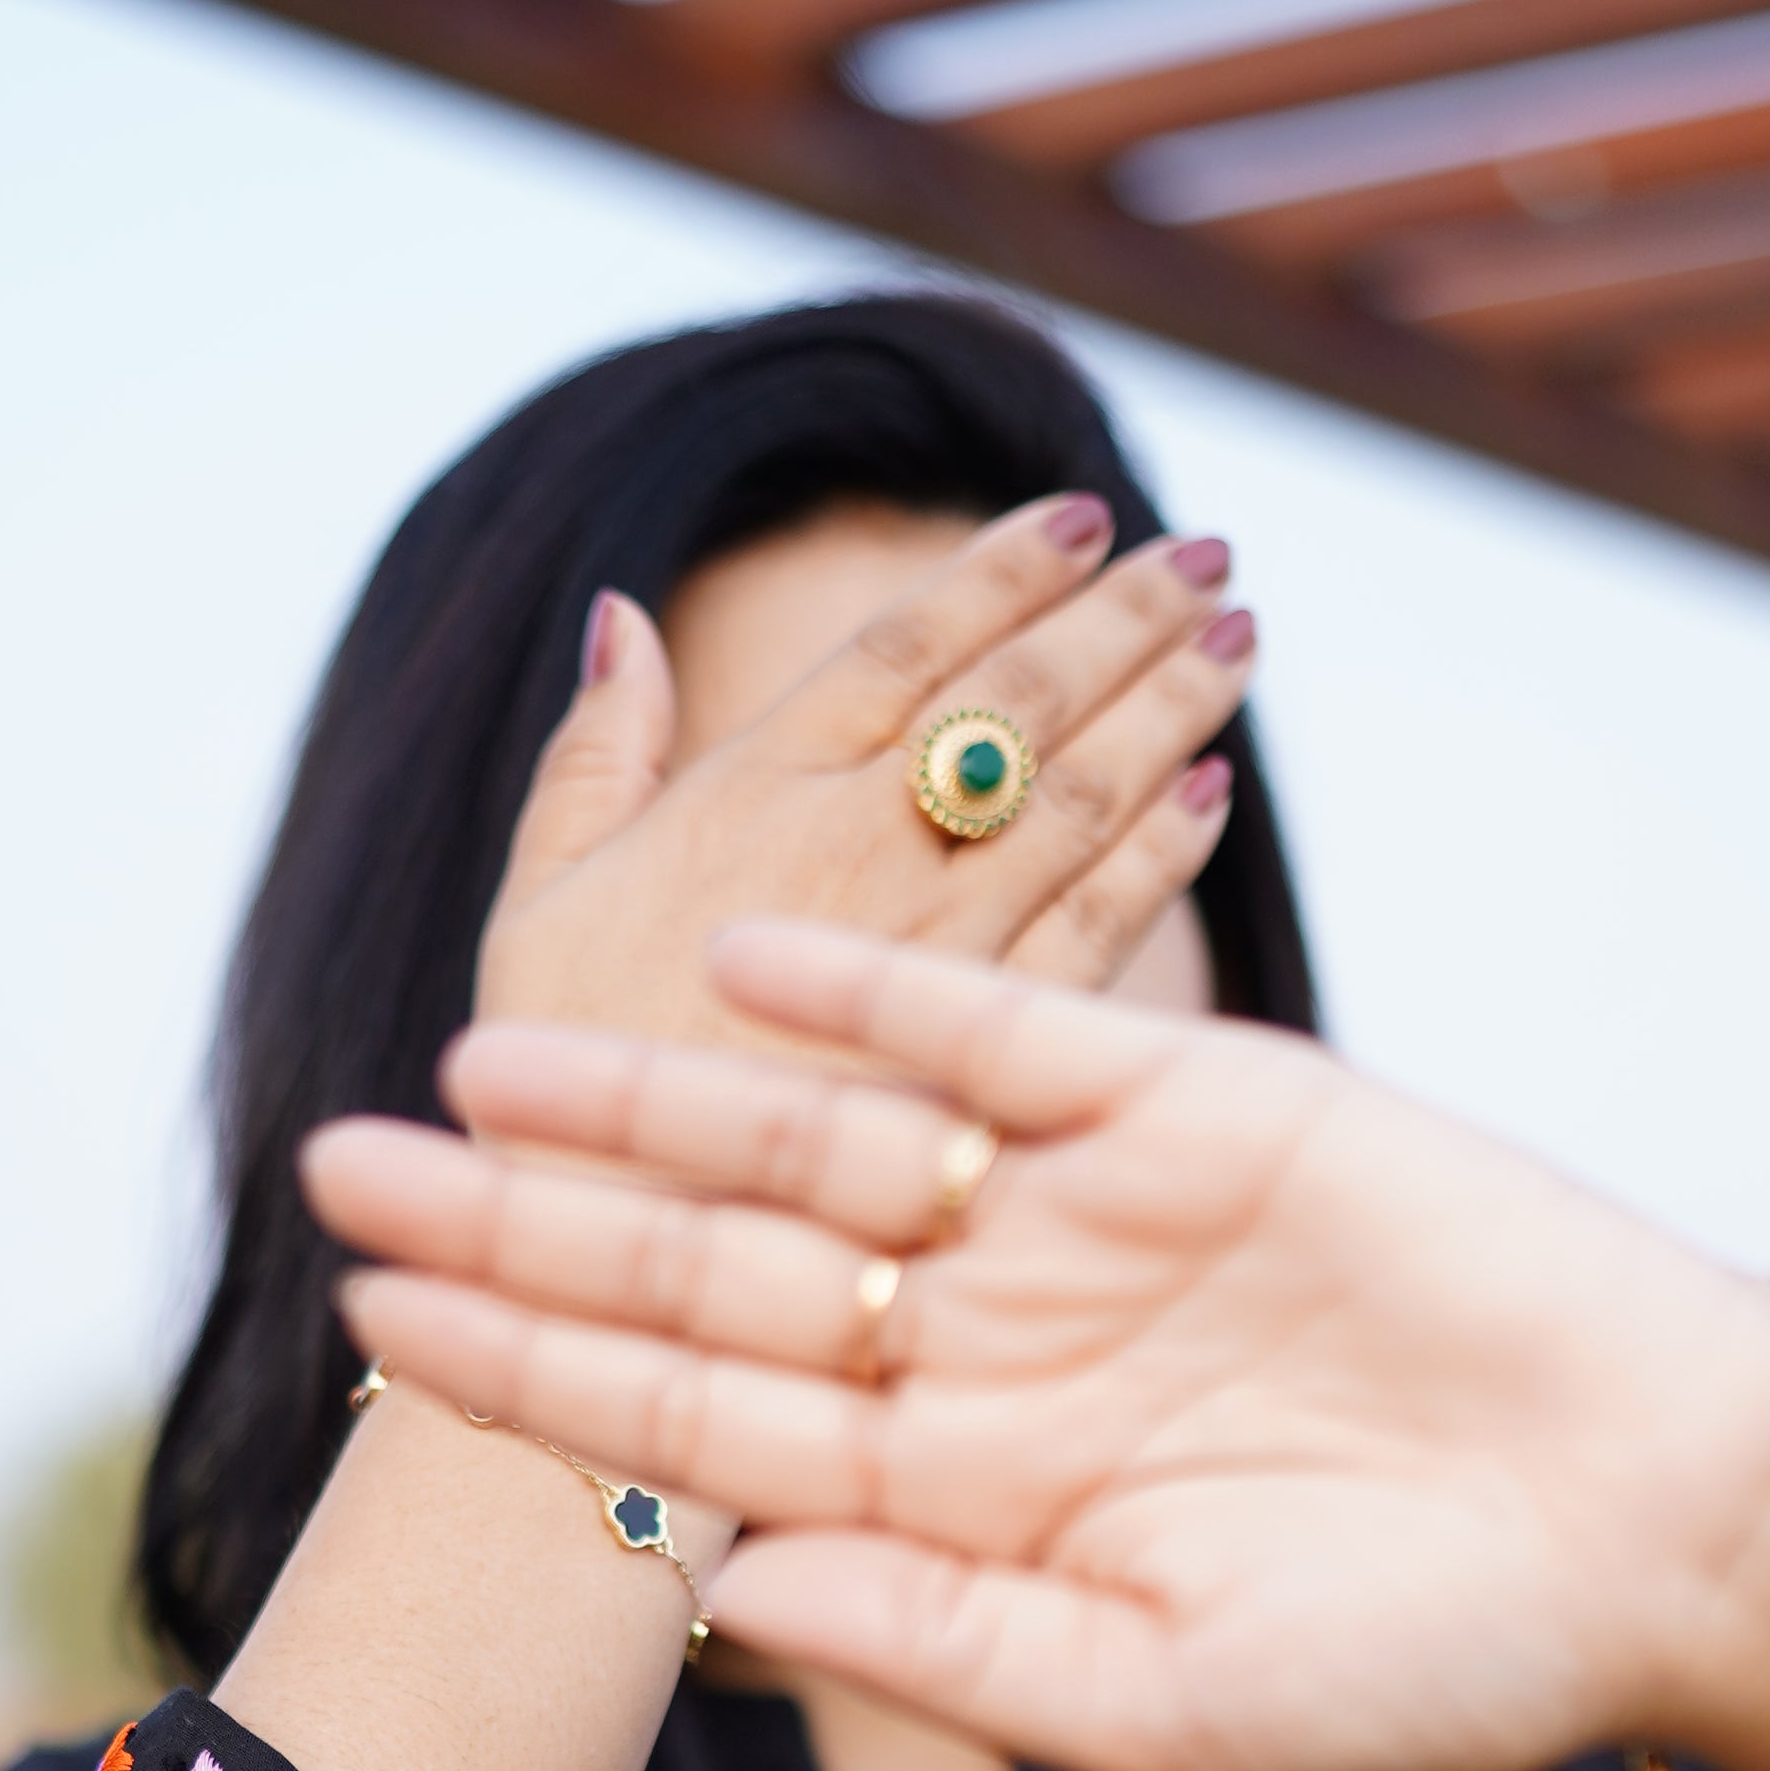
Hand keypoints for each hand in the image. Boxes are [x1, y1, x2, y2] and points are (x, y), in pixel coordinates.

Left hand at [311, 923, 1769, 1770]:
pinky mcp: (1188, 1102)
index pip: (696, 1435)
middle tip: (336, 1169)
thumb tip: (731, 1598)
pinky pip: (996, 1028)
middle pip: (706, 1278)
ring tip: (476, 1058)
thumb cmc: (1432, 1658)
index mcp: (958, 1510)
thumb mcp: (1168, 1705)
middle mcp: (984, 1356)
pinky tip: (737, 963)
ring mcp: (1073, 1222)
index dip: (537, 1379)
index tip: (376, 1335)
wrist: (1656, 1524)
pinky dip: (876, 992)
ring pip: (812, 1146)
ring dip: (649, 1103)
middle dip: (524, 1228)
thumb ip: (943, 1647)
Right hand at [462, 517, 1255, 1077]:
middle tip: (1206, 557)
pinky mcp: (980, 1061)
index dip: (1000, 571)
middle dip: (1122, 618)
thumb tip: (622, 611)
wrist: (602, 1257)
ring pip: (1080, 798)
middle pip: (1022, 701)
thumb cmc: (558, 1082)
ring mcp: (929, 953)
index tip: (1080, 513)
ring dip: (1167, 709)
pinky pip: (1093, 932)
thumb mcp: (535, 901)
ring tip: (1234, 642)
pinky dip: (1157, 857)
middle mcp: (856, 850)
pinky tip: (1207, 798)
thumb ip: (592, 755)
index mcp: (750, 791)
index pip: (906, 643)